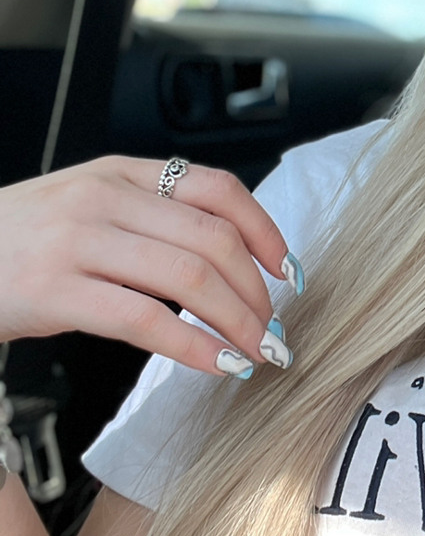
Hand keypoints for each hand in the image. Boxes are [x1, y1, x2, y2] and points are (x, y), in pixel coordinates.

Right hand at [2, 156, 298, 376]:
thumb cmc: (23, 238)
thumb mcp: (90, 203)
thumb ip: (152, 215)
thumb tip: (230, 255)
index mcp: (124, 171)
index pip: (219, 189)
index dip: (265, 229)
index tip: (288, 268)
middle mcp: (107, 197)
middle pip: (214, 239)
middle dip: (257, 289)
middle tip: (274, 326)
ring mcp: (80, 241)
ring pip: (189, 278)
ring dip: (237, 321)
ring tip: (255, 350)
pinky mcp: (55, 290)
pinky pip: (144, 320)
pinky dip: (191, 347)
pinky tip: (214, 364)